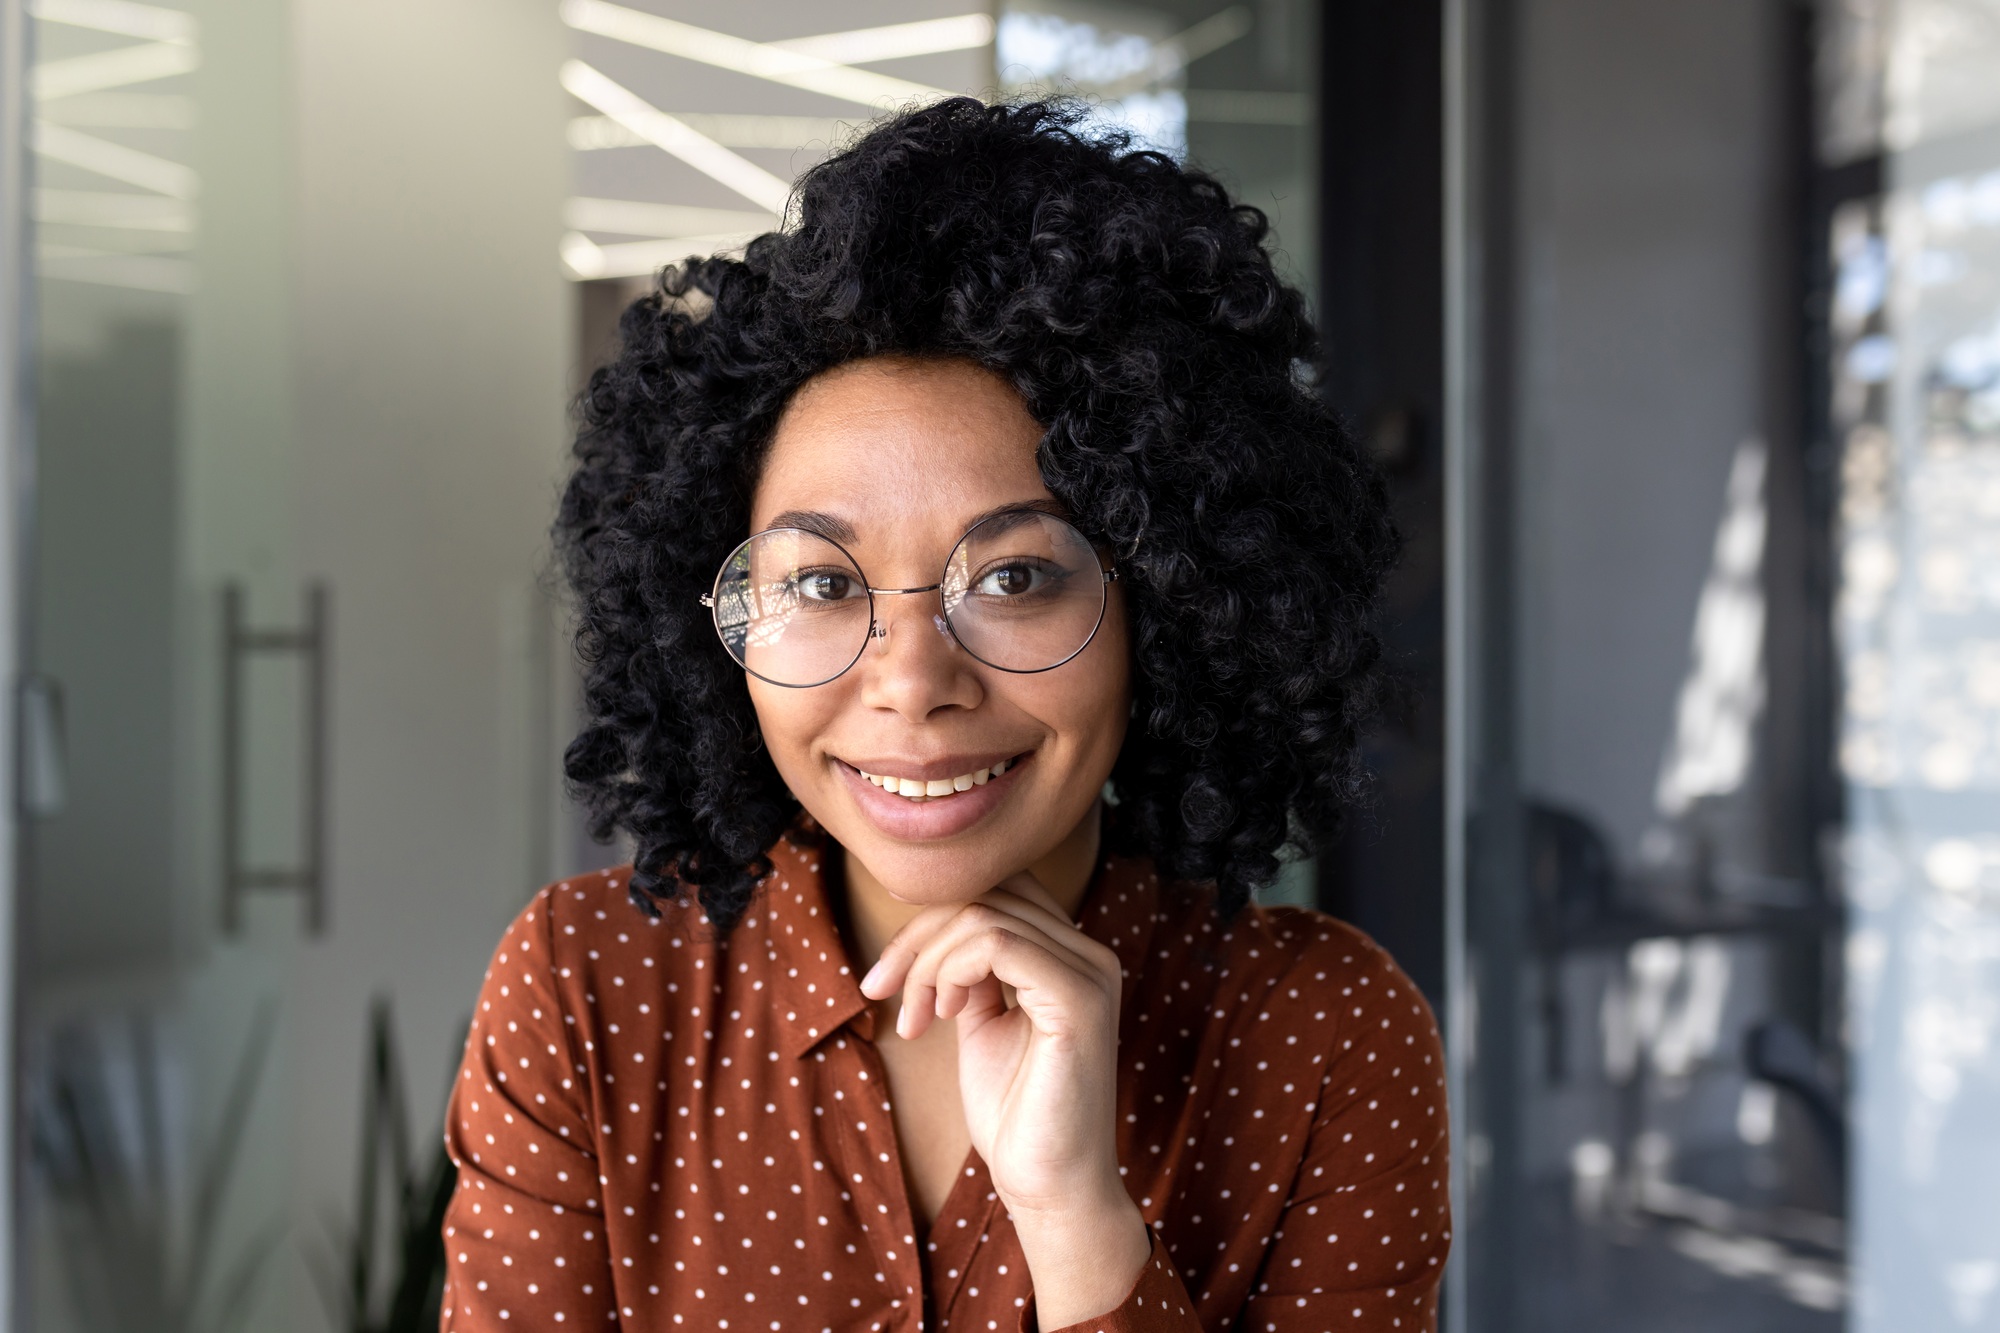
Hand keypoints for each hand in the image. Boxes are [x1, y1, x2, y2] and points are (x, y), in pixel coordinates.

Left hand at [858, 872, 1150, 1324]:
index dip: (932, 915)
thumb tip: (935, 930)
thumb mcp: (983, 1024)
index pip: (998, 891)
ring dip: (926, 963)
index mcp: (1070, 957)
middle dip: (918, 936)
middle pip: (987, 894)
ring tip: (915, 1018)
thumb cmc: (1015, 1115)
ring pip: (983, 915)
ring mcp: (1090, 973)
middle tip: (879, 990)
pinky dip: (948, 972)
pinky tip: (938, 1015)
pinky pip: (997, 945)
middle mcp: (1090, 954)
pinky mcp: (1079, 999)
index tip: (886, 970)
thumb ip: (970, 974)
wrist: (1048, 1187)